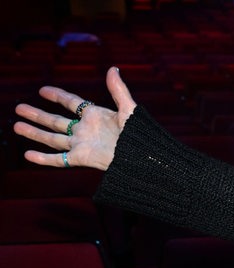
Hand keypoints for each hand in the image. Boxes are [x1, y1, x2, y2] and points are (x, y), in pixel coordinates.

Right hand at [13, 66, 136, 170]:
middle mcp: (85, 130)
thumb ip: (118, 90)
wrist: (143, 158)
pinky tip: (28, 155)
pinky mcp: (81, 158)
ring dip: (34, 133)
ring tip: (16, 126)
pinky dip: (43, 158)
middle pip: (55, 121)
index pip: (71, 103)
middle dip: (37, 115)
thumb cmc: (140, 134)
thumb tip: (113, 68)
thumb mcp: (129, 109)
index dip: (57, 96)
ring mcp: (81, 144)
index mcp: (95, 116)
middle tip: (19, 108)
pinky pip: (58, 159)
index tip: (42, 90)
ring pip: (52, 138)